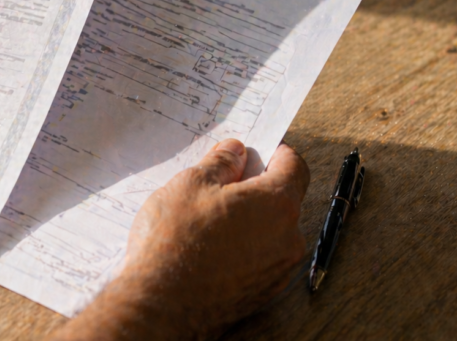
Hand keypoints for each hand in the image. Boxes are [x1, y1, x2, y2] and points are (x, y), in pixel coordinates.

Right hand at [50, 140, 309, 340]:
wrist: (161, 305)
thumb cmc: (175, 242)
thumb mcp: (191, 183)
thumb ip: (220, 163)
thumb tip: (235, 152)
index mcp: (277, 203)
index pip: (295, 166)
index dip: (274, 153)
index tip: (253, 152)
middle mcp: (288, 238)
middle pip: (283, 199)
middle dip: (256, 188)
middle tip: (219, 184)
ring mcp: (278, 269)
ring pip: (272, 230)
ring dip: (249, 219)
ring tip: (207, 220)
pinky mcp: (263, 292)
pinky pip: (261, 257)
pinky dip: (243, 247)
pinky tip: (210, 247)